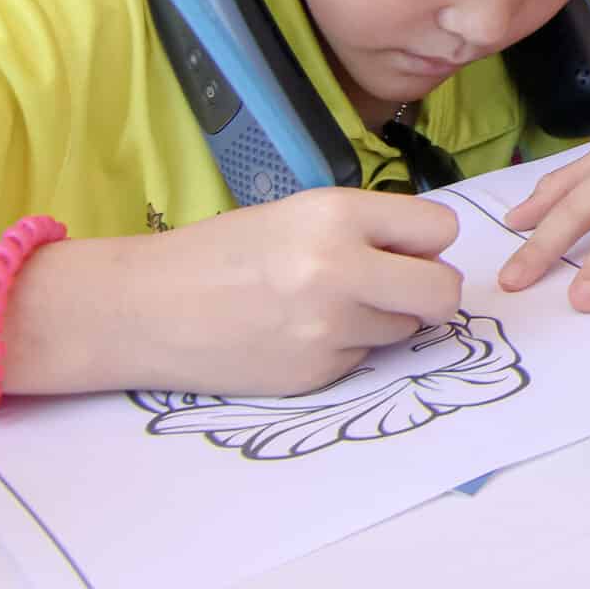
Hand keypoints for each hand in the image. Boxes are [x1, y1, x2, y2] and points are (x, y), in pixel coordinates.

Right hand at [138, 188, 461, 395]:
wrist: (146, 309)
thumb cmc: (223, 253)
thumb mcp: (300, 214)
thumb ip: (368, 229)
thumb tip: (430, 256)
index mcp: (337, 216)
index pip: (441, 230)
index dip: (426, 242)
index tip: (406, 249)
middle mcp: (340, 271)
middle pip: (443, 292)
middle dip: (428, 291)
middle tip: (395, 288)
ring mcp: (329, 329)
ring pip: (405, 329)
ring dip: (382, 320)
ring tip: (324, 307)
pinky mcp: (316, 374)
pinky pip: (363, 360)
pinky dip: (344, 349)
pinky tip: (296, 334)